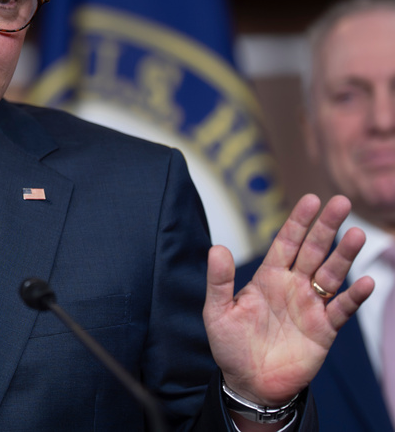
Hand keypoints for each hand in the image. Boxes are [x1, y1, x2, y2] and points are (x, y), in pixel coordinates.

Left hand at [203, 194, 373, 405]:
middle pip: (314, 250)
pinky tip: (366, 283)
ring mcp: (311, 306)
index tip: (311, 199)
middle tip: (341, 202)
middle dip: (327, 227)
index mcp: (268, 277)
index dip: (298, 221)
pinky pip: (342, 310)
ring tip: (357, 234)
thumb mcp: (217, 311)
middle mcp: (293, 286)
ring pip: (332, 274)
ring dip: (345, 255)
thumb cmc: (231, 345)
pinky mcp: (324, 330)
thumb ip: (219, 280)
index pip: (287, 242)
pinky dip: (355, 297)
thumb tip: (217, 248)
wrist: (250, 383)